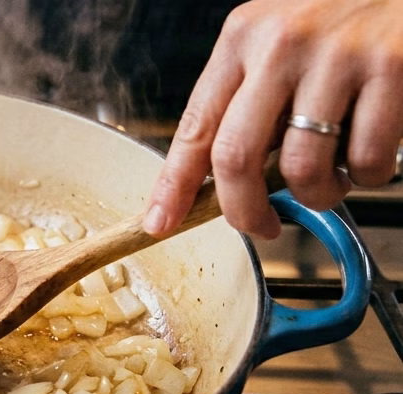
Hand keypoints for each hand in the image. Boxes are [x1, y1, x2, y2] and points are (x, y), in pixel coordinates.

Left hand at [144, 0, 402, 239]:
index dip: (174, 185)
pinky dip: (366, 175)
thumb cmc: (344, 15)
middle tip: (260, 226)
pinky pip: (365, 159)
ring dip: (318, 195)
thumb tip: (223, 178)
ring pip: (302, 168)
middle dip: (244, 211)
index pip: (195, 126)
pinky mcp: (390, 69)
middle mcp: (281, 44)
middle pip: (236, 157)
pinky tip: (367, 154)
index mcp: (243, 37)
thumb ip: (250, 96)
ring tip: (332, 178)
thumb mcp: (278, 39)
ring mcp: (336, 56)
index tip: (161, 222)